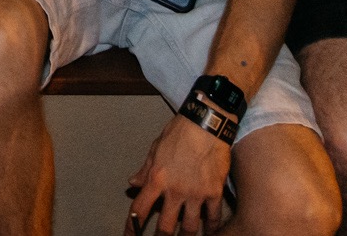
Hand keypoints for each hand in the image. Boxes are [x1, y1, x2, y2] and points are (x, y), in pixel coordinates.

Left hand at [127, 115, 231, 234]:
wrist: (206, 122)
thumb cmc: (180, 132)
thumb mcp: (156, 148)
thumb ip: (145, 170)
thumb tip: (132, 183)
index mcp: (157, 179)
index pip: (140, 209)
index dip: (133, 227)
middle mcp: (175, 190)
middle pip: (165, 226)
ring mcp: (196, 193)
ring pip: (189, 227)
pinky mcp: (214, 191)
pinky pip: (213, 216)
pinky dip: (211, 228)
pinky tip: (210, 233)